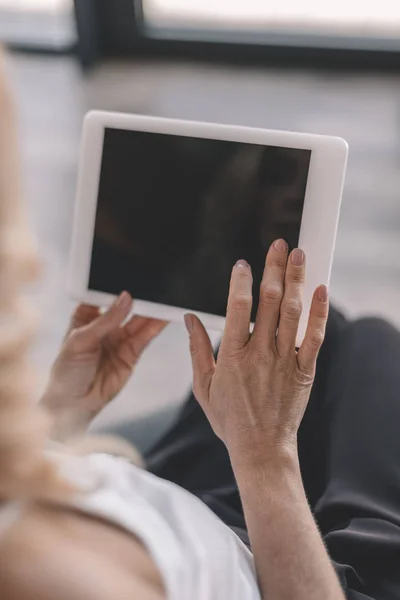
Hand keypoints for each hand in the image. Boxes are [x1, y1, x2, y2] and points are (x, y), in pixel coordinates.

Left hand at [42, 292, 166, 438]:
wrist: (73, 405)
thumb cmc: (66, 372)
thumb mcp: (80, 340)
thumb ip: (106, 320)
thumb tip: (126, 298)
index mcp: (86, 316)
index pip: (104, 295)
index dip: (117, 286)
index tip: (131, 277)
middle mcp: (104, 325)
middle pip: (126, 307)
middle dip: (139, 297)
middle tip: (153, 286)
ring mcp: (119, 339)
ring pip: (139, 321)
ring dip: (152, 310)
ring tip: (165, 299)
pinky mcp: (131, 353)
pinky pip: (146, 337)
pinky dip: (156, 326)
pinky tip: (165, 316)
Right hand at [184, 239, 328, 466]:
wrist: (261, 448)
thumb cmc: (230, 419)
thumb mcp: (203, 386)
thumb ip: (196, 349)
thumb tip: (188, 318)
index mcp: (232, 355)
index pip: (238, 307)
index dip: (241, 280)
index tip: (243, 263)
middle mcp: (259, 353)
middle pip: (268, 301)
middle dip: (274, 268)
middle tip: (279, 244)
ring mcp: (284, 361)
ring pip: (292, 313)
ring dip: (296, 280)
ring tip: (299, 255)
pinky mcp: (304, 371)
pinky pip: (315, 338)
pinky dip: (319, 313)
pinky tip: (320, 290)